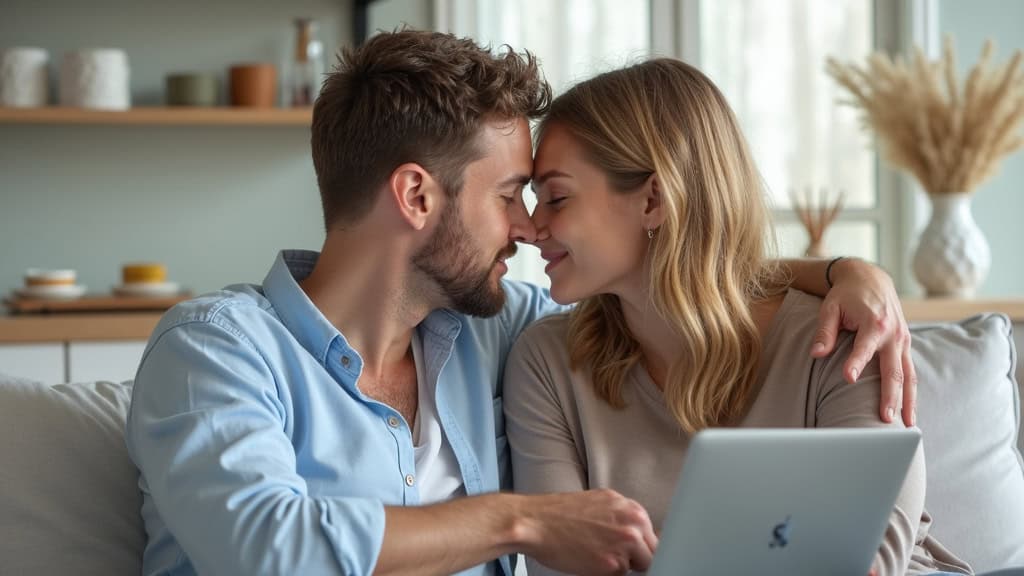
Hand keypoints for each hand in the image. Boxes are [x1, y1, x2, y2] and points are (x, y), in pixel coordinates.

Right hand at [519, 489, 657, 574]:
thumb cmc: (560, 514)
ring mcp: (626, 543)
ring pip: (640, 565)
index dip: (641, 546)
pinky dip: (607, 572)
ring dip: (623, 565)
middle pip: (652, 551)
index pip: (652, 534)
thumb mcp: (600, 503)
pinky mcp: (614, 564)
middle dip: (636, 556)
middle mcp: (633, 522)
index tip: (634, 552)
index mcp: (631, 507)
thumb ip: (622, 517)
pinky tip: (589, 561)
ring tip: (597, 555)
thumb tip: (639, 534)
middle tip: (609, 553)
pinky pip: (621, 575)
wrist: (535, 522)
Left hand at [812, 258, 915, 425]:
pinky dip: (910, 392)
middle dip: (890, 396)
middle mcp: (893, 334)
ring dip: (908, 401)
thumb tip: (816, 354)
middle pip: (893, 370)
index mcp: (874, 322)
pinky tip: (908, 411)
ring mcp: (903, 340)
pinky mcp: (905, 345)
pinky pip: (910, 372)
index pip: (864, 348)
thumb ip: (824, 331)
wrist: (870, 278)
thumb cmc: (846, 295)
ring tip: (907, 426)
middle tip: (884, 420)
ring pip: (908, 376)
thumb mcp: (830, 307)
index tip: (847, 379)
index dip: (856, 363)